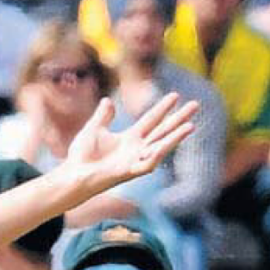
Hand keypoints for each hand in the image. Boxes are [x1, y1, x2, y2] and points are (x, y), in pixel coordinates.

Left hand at [64, 94, 198, 197]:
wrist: (74, 175)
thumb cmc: (82, 156)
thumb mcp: (93, 129)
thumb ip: (103, 116)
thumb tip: (108, 100)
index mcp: (130, 138)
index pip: (151, 119)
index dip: (163, 107)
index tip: (175, 95)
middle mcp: (138, 149)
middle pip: (163, 130)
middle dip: (179, 118)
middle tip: (196, 105)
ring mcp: (136, 160)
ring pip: (161, 147)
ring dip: (176, 137)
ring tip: (190, 126)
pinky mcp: (130, 172)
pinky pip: (148, 164)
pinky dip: (156, 156)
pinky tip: (165, 146)